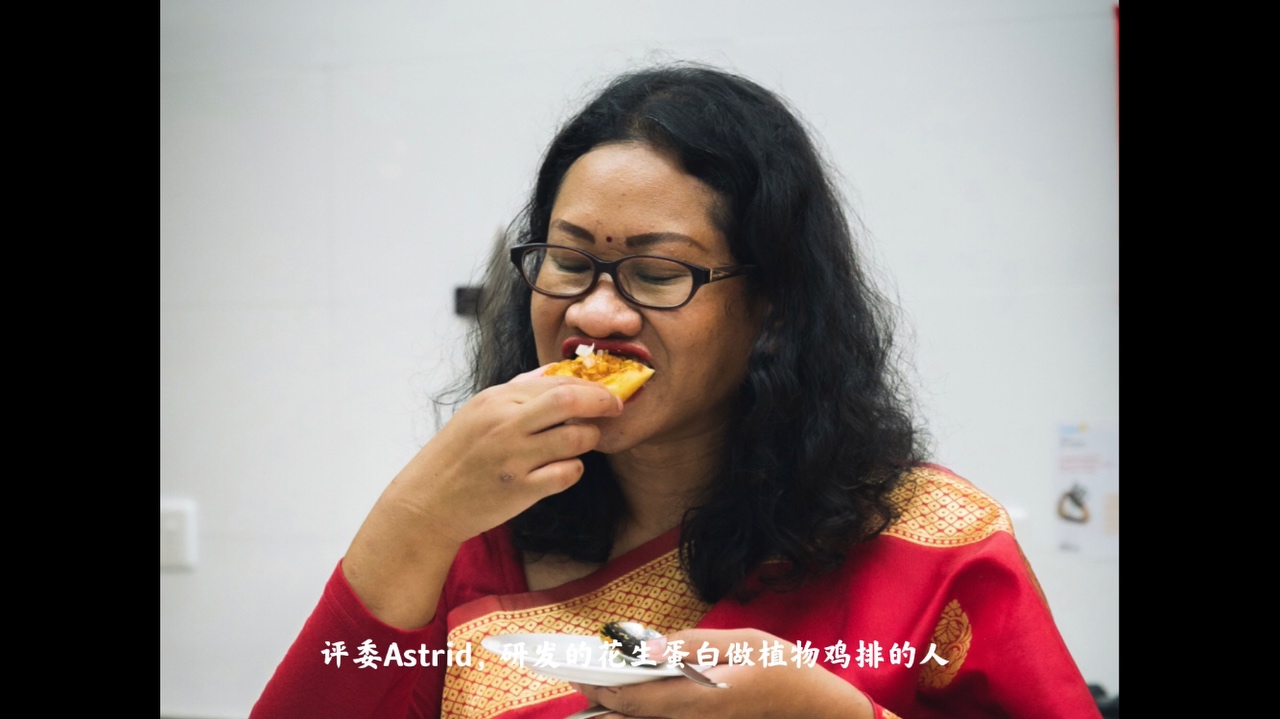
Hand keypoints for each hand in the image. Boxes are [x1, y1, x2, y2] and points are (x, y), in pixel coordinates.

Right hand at [343, 366, 622, 627]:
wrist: (428, 501)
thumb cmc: (457, 454)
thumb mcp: (479, 411)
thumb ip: (517, 390)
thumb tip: (555, 372)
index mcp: (496, 400)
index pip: (556, 382)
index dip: (589, 385)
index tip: (606, 392)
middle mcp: (505, 425)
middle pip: (569, 401)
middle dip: (602, 402)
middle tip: (615, 408)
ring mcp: (513, 458)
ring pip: (575, 439)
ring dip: (590, 439)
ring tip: (586, 442)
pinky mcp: (520, 490)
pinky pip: (567, 474)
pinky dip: (575, 469)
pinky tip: (566, 468)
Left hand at [574, 629, 873, 718]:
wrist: (821, 709)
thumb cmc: (786, 671)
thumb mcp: (744, 642)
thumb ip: (692, 644)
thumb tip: (645, 646)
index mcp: (697, 699)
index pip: (631, 699)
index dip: (597, 685)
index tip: (572, 665)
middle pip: (629, 717)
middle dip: (599, 696)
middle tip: (576, 669)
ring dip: (617, 704)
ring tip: (597, 678)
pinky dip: (640, 708)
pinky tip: (636, 688)